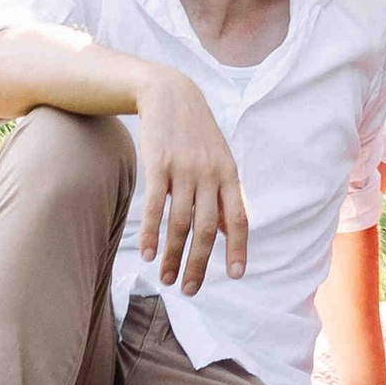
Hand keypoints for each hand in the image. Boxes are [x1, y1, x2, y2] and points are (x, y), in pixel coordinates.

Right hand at [133, 67, 248, 292]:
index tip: (237, 276)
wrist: (170, 93)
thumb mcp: (219, 160)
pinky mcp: (158, 164)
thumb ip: (224, 195)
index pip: (239, 218)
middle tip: (190, 290)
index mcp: (229, 175)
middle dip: (199, 264)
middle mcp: (210, 174)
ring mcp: (184, 169)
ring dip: (172, 256)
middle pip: (207, 229)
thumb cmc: (196, 134)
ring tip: (165, 279)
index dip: (238, 248)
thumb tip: (227, 234)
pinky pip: (154, 206)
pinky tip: (146, 254)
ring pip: (180, 223)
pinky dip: (150, 233)